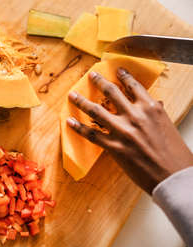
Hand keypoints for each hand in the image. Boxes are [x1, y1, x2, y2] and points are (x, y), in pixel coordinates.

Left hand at [67, 68, 192, 193]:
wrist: (173, 177)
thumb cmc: (175, 154)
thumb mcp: (168, 125)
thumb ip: (156, 113)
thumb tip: (156, 103)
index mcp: (150, 108)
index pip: (134, 86)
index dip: (124, 76)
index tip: (117, 70)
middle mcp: (135, 116)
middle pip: (111, 92)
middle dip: (99, 81)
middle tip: (91, 75)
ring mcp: (123, 131)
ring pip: (96, 111)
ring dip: (82, 101)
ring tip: (73, 95)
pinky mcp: (115, 148)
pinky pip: (92, 135)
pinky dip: (79, 128)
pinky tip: (70, 122)